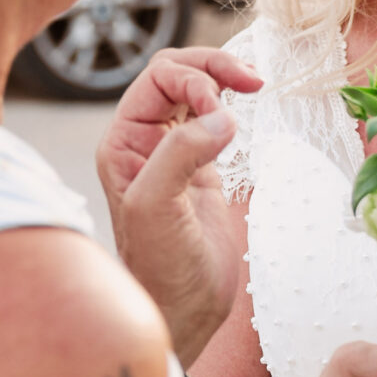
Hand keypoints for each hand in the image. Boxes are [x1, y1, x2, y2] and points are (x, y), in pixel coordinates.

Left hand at [95, 47, 261, 365]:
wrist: (184, 310)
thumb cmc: (160, 268)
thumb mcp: (157, 207)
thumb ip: (181, 154)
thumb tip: (222, 115)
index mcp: (123, 141)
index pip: (157, 78)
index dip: (193, 77)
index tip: (222, 106)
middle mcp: (144, 140)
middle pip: (176, 73)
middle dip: (211, 67)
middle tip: (250, 81)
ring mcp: (174, 152)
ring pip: (195, 90)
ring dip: (222, 78)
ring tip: (254, 84)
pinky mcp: (202, 167)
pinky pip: (212, 116)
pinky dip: (231, 101)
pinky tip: (248, 103)